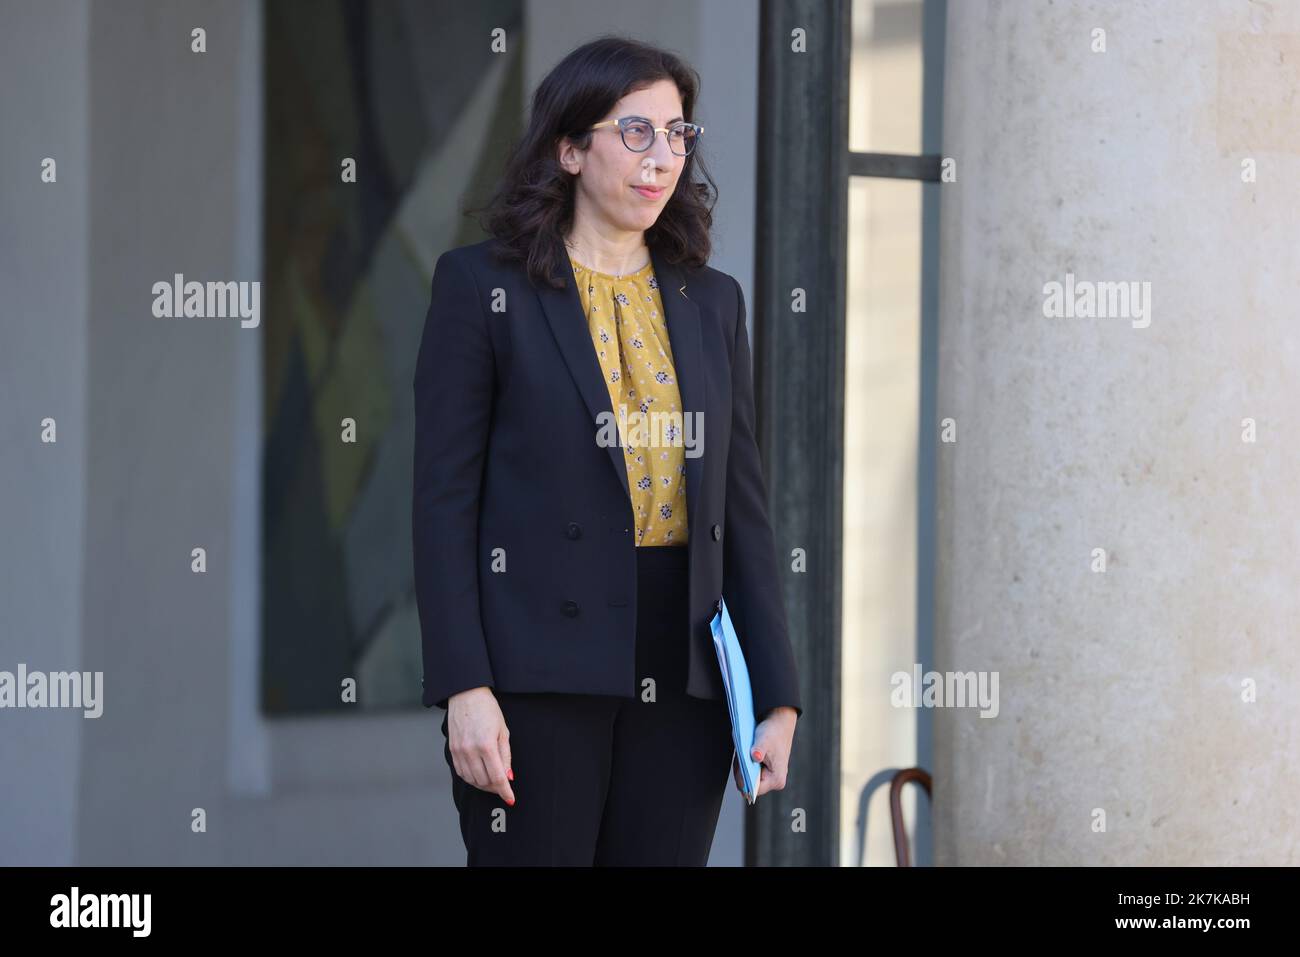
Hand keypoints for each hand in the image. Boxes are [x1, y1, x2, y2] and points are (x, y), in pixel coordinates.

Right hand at [446, 687, 514, 805]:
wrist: (466, 695)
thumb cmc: (488, 710)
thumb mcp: (503, 731)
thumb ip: (506, 756)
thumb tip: (508, 777)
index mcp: (487, 745)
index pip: (497, 777)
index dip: (505, 791)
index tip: (511, 798)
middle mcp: (471, 751)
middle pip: (484, 782)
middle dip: (495, 787)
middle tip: (503, 784)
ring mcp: (459, 751)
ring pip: (472, 780)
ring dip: (483, 784)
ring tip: (492, 779)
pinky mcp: (452, 750)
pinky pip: (461, 773)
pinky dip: (471, 777)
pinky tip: (479, 773)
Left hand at [732, 706, 797, 799]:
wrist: (779, 723)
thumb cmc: (773, 732)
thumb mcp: (764, 740)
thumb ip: (758, 751)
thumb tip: (755, 757)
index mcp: (776, 779)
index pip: (754, 789)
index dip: (743, 780)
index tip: (740, 765)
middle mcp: (774, 782)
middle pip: (749, 785)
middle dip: (741, 772)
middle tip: (741, 757)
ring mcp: (770, 777)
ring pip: (748, 778)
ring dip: (742, 768)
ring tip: (743, 754)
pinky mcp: (765, 771)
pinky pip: (750, 772)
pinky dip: (744, 764)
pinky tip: (745, 754)